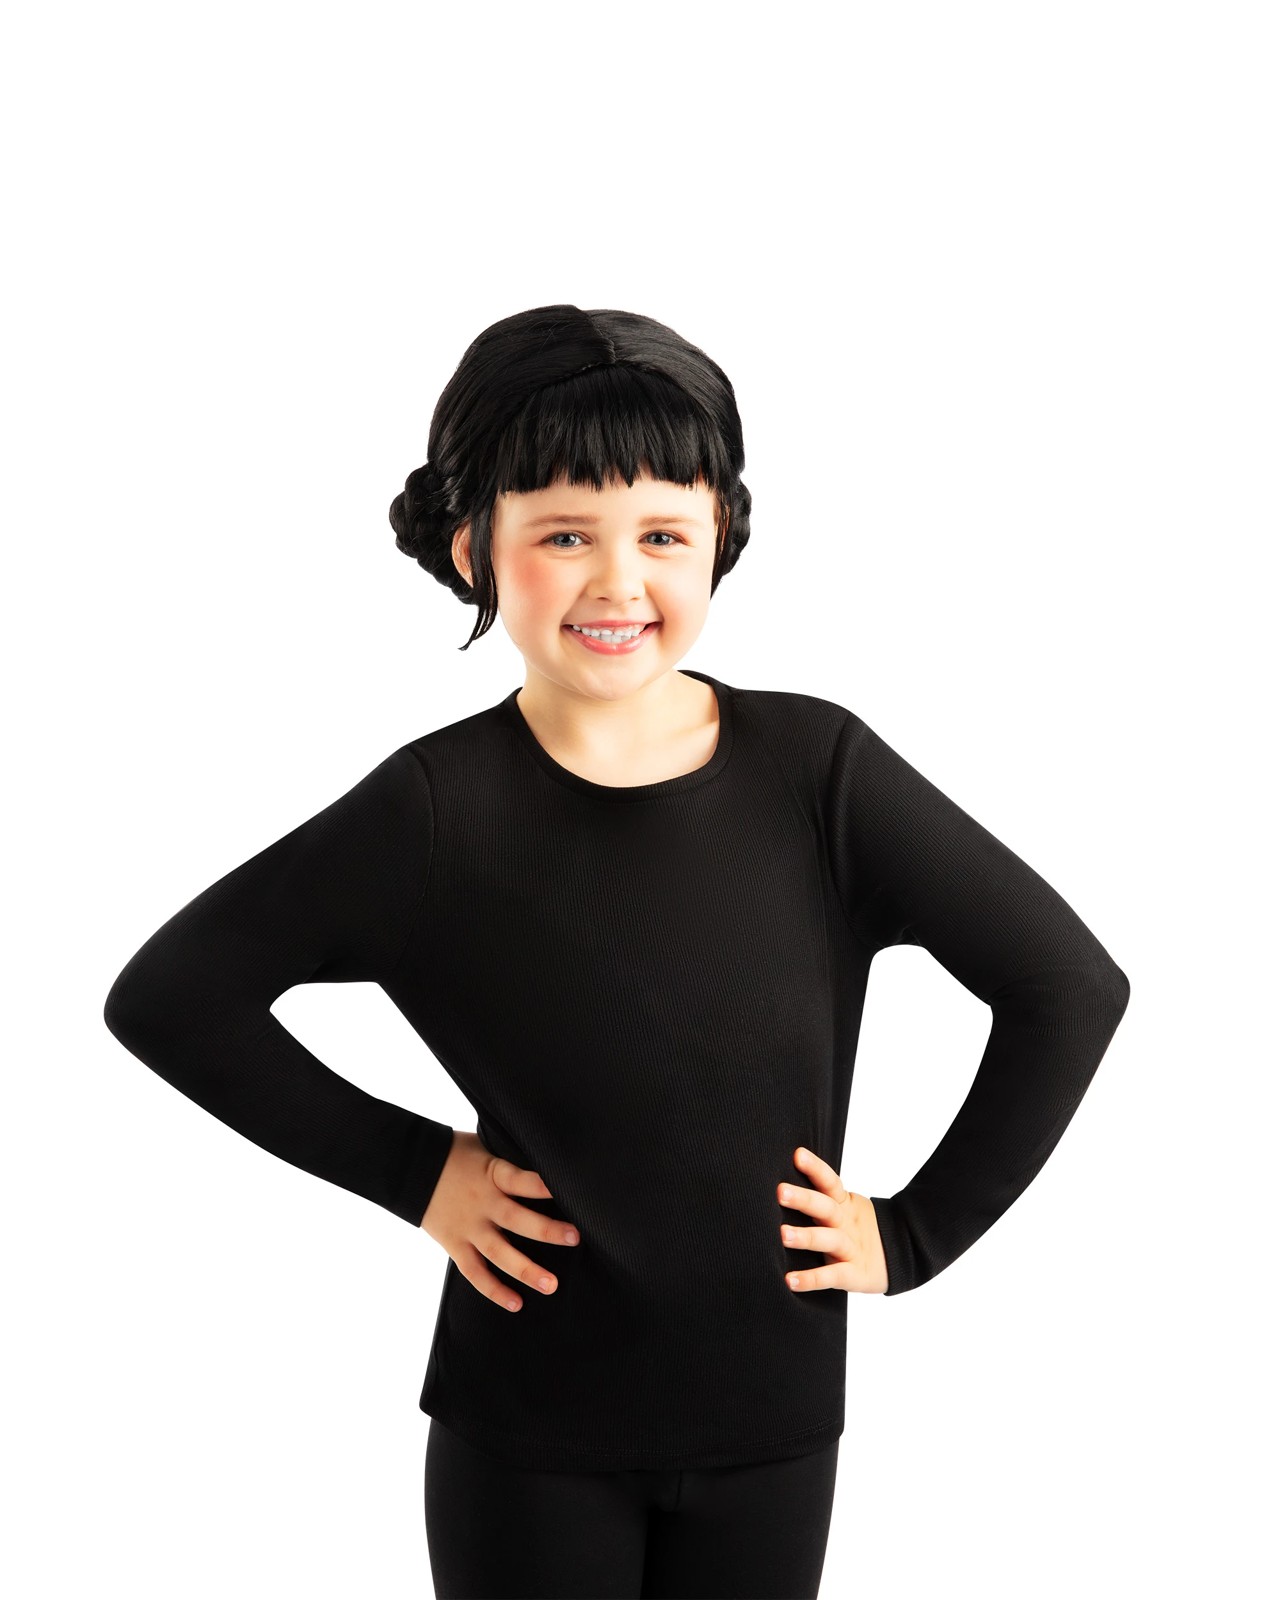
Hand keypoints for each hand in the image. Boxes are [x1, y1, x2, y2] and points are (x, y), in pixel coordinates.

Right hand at [419, 1130, 580, 1312]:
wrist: (409, 1166)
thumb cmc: (454, 1152)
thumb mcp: (484, 1146)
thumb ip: (510, 1161)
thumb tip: (544, 1157)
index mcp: (491, 1174)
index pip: (520, 1179)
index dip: (542, 1185)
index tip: (568, 1190)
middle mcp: (482, 1203)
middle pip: (516, 1219)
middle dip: (546, 1230)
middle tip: (575, 1238)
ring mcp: (468, 1227)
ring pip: (499, 1253)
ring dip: (526, 1270)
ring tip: (551, 1285)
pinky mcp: (455, 1245)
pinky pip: (475, 1273)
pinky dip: (494, 1290)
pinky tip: (516, 1304)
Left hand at [777, 1146, 888, 1294]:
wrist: (900, 1257)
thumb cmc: (857, 1231)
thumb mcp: (845, 1210)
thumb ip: (820, 1199)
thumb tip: (781, 1186)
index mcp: (844, 1204)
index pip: (830, 1182)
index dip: (815, 1168)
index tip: (797, 1154)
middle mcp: (846, 1223)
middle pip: (826, 1207)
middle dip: (804, 1199)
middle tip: (780, 1191)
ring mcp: (851, 1248)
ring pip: (829, 1239)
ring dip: (806, 1236)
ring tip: (783, 1234)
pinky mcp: (854, 1274)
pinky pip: (832, 1276)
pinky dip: (811, 1279)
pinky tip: (790, 1280)